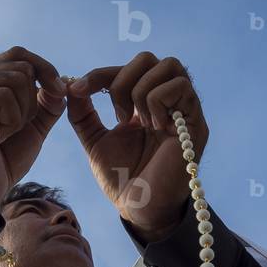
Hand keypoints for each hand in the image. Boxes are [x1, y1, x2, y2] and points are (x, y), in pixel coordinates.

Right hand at [0, 46, 66, 222]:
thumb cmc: (4, 161)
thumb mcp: (32, 126)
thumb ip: (46, 103)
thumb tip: (62, 84)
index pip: (16, 55)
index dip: (43, 68)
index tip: (59, 90)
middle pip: (20, 66)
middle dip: (32, 99)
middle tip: (17, 127)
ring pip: (15, 80)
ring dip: (21, 113)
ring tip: (4, 134)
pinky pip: (4, 97)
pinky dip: (11, 120)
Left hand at [66, 52, 208, 242]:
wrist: (138, 209)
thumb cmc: (121, 179)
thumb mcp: (95, 141)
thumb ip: (83, 114)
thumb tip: (70, 87)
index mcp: (145, 104)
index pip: (128, 69)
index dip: (101, 73)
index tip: (77, 89)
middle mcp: (167, 103)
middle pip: (151, 58)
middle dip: (123, 78)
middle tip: (115, 112)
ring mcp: (184, 111)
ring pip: (170, 66)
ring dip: (141, 89)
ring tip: (135, 121)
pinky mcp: (195, 124)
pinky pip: (181, 88)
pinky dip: (157, 101)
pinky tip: (152, 127)